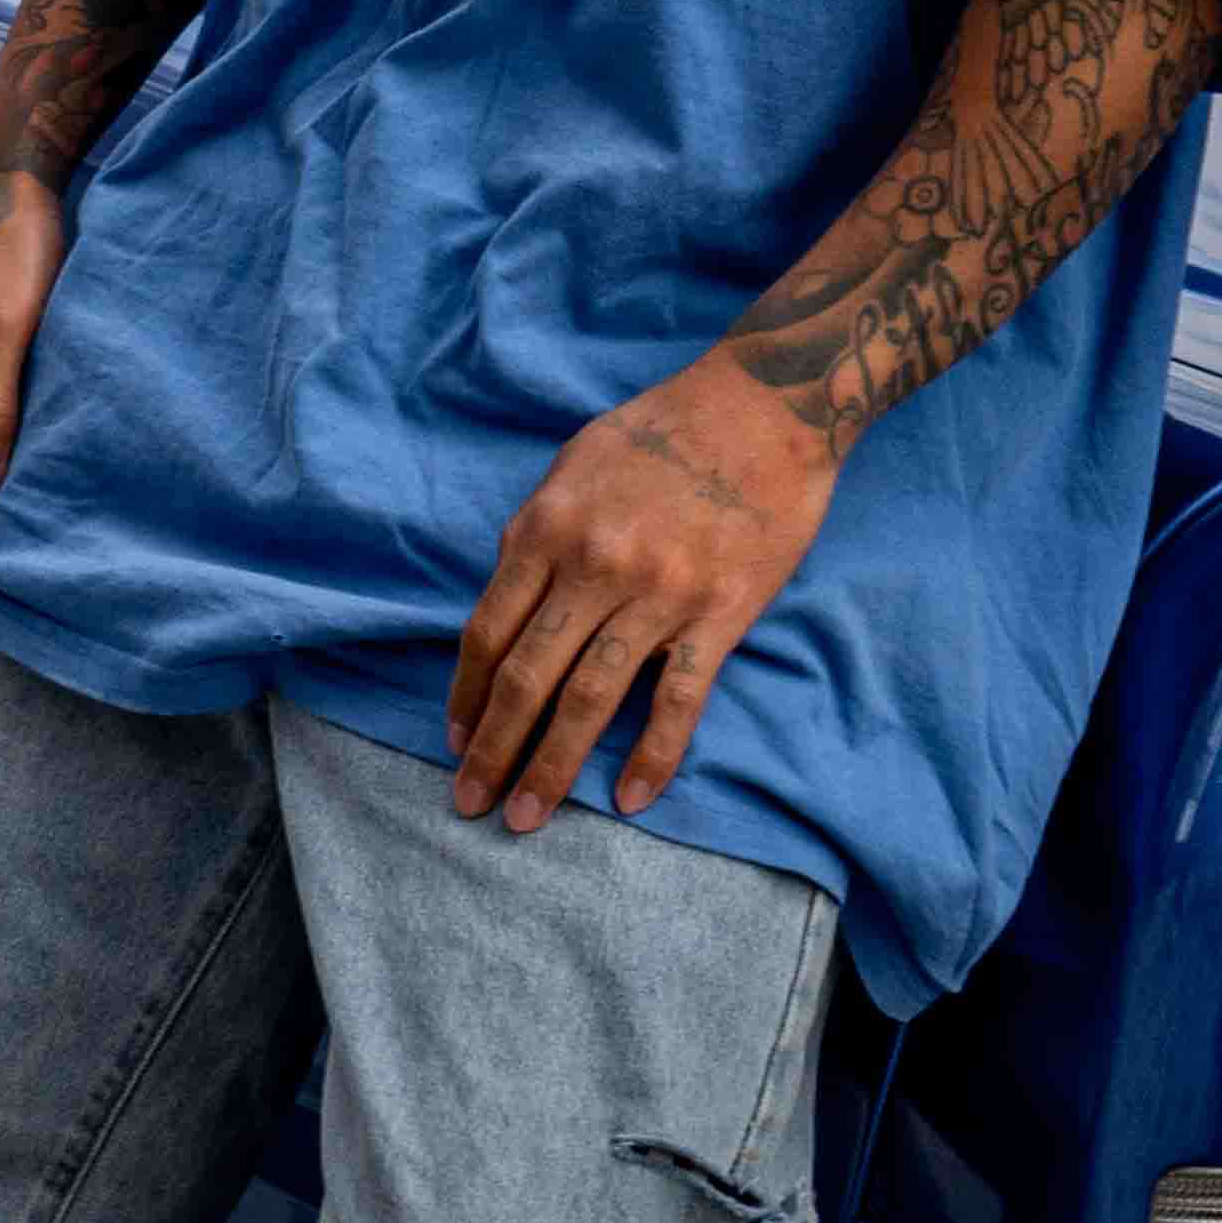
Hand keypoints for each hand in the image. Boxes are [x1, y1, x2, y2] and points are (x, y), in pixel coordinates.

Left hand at [447, 354, 833, 833]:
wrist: (765, 405)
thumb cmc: (663, 428)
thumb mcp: (574, 461)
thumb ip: (535, 530)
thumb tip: (507, 595)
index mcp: (549, 528)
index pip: (489, 632)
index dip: (466, 695)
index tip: (455, 738)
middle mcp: (595, 566)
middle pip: (527, 678)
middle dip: (492, 749)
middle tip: (470, 802)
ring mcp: (659, 595)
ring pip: (591, 700)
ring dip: (551, 767)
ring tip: (525, 817)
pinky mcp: (719, 615)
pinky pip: (679, 701)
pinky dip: (653, 757)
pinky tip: (629, 800)